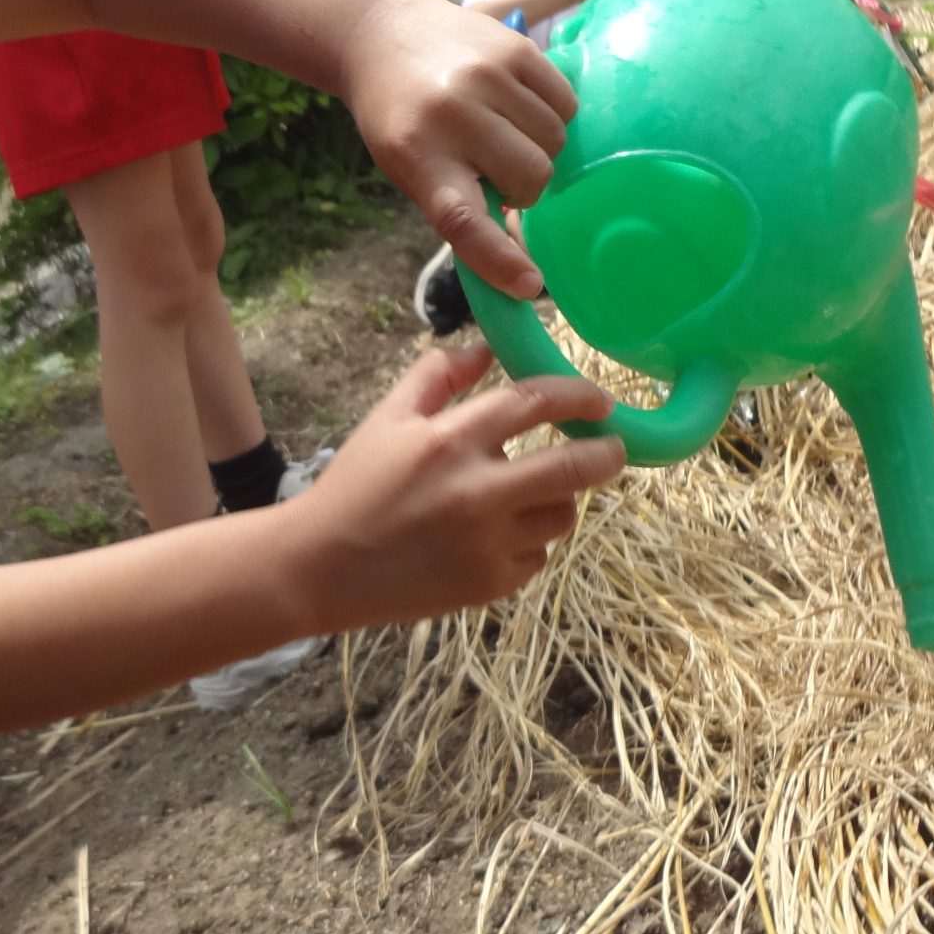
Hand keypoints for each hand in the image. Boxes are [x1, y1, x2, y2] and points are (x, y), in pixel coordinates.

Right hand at [285, 344, 624, 629]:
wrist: (321, 568)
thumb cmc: (353, 487)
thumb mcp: (386, 419)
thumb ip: (436, 376)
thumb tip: (484, 349)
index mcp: (451, 441)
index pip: (535, 403)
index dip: (577, 396)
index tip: (599, 399)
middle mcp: (477, 491)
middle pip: (573, 468)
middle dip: (605, 454)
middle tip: (612, 449)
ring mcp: (487, 544)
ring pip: (561, 516)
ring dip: (558, 500)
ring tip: (532, 495)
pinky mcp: (489, 585)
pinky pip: (537, 557)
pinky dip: (528, 542)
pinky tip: (497, 536)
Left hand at [335, 0, 577, 297]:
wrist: (379, 33)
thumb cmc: (398, 117)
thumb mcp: (408, 167)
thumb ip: (458, 204)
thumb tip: (517, 258)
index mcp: (418, 155)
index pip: (464, 220)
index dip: (500, 259)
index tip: (529, 286)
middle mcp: (453, 114)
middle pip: (532, 178)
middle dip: (525, 188)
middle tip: (499, 173)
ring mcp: (487, 77)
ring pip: (555, 142)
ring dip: (540, 149)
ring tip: (504, 133)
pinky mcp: (515, 49)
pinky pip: (566, 103)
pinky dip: (554, 115)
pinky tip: (520, 107)